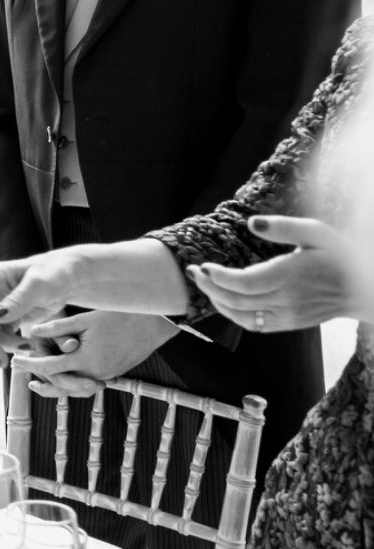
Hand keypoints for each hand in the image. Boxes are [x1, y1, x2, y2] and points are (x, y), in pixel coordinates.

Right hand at [0, 248, 88, 343]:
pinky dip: (12, 346)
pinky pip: (3, 336)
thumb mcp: (41, 284)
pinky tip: (28, 348)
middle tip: (2, 362)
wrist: (70, 278)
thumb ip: (18, 300)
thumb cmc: (56, 273)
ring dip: (4, 346)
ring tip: (28, 350)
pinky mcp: (10, 316)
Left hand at [15, 311, 176, 397]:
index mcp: (86, 359)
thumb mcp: (85, 319)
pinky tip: (62, 380)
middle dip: (37, 377)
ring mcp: (104, 377)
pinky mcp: (111, 375)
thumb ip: (58, 328)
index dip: (30, 364)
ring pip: (73, 390)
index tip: (14, 360)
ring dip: (53, 387)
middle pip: (59, 384)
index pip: (50, 367)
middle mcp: (95, 374)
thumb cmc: (119, 315)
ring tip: (35, 383)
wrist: (154, 324)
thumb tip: (33, 331)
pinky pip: (85, 387)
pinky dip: (70, 386)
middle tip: (18, 369)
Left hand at [188, 214, 362, 330]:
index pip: (245, 283)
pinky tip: (223, 300)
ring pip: (242, 316)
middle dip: (208, 287)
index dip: (218, 278)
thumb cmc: (340, 256)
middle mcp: (287, 300)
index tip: (202, 265)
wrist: (364, 289)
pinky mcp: (289, 324)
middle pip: (237, 300)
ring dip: (217, 302)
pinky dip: (233, 315)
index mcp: (291, 276)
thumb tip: (252, 223)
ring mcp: (288, 316)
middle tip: (192, 271)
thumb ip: (284, 227)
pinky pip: (255, 325)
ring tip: (202, 283)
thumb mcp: (317, 232)